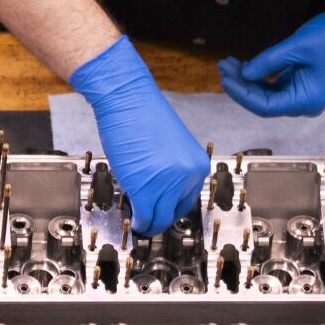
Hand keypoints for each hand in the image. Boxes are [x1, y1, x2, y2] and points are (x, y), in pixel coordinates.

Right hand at [71, 36, 209, 234]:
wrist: (127, 100)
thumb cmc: (144, 116)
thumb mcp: (171, 148)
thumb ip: (173, 170)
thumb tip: (163, 192)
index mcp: (197, 166)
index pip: (188, 198)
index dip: (172, 207)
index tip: (162, 210)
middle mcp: (188, 176)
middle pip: (176, 211)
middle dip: (161, 216)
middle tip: (149, 218)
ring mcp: (167, 185)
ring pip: (160, 219)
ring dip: (149, 224)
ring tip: (140, 222)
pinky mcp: (145, 190)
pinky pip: (144, 218)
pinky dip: (138, 224)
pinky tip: (133, 221)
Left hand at [218, 0, 324, 116]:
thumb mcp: (297, 46)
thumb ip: (268, 62)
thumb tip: (243, 74)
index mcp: (308, 100)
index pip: (265, 106)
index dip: (242, 94)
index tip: (225, 79)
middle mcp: (306, 102)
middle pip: (265, 102)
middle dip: (242, 85)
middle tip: (223, 66)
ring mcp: (305, 93)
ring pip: (269, 93)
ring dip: (249, 79)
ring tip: (229, 63)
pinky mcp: (304, 82)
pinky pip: (277, 84)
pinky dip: (261, 75)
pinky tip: (246, 64)